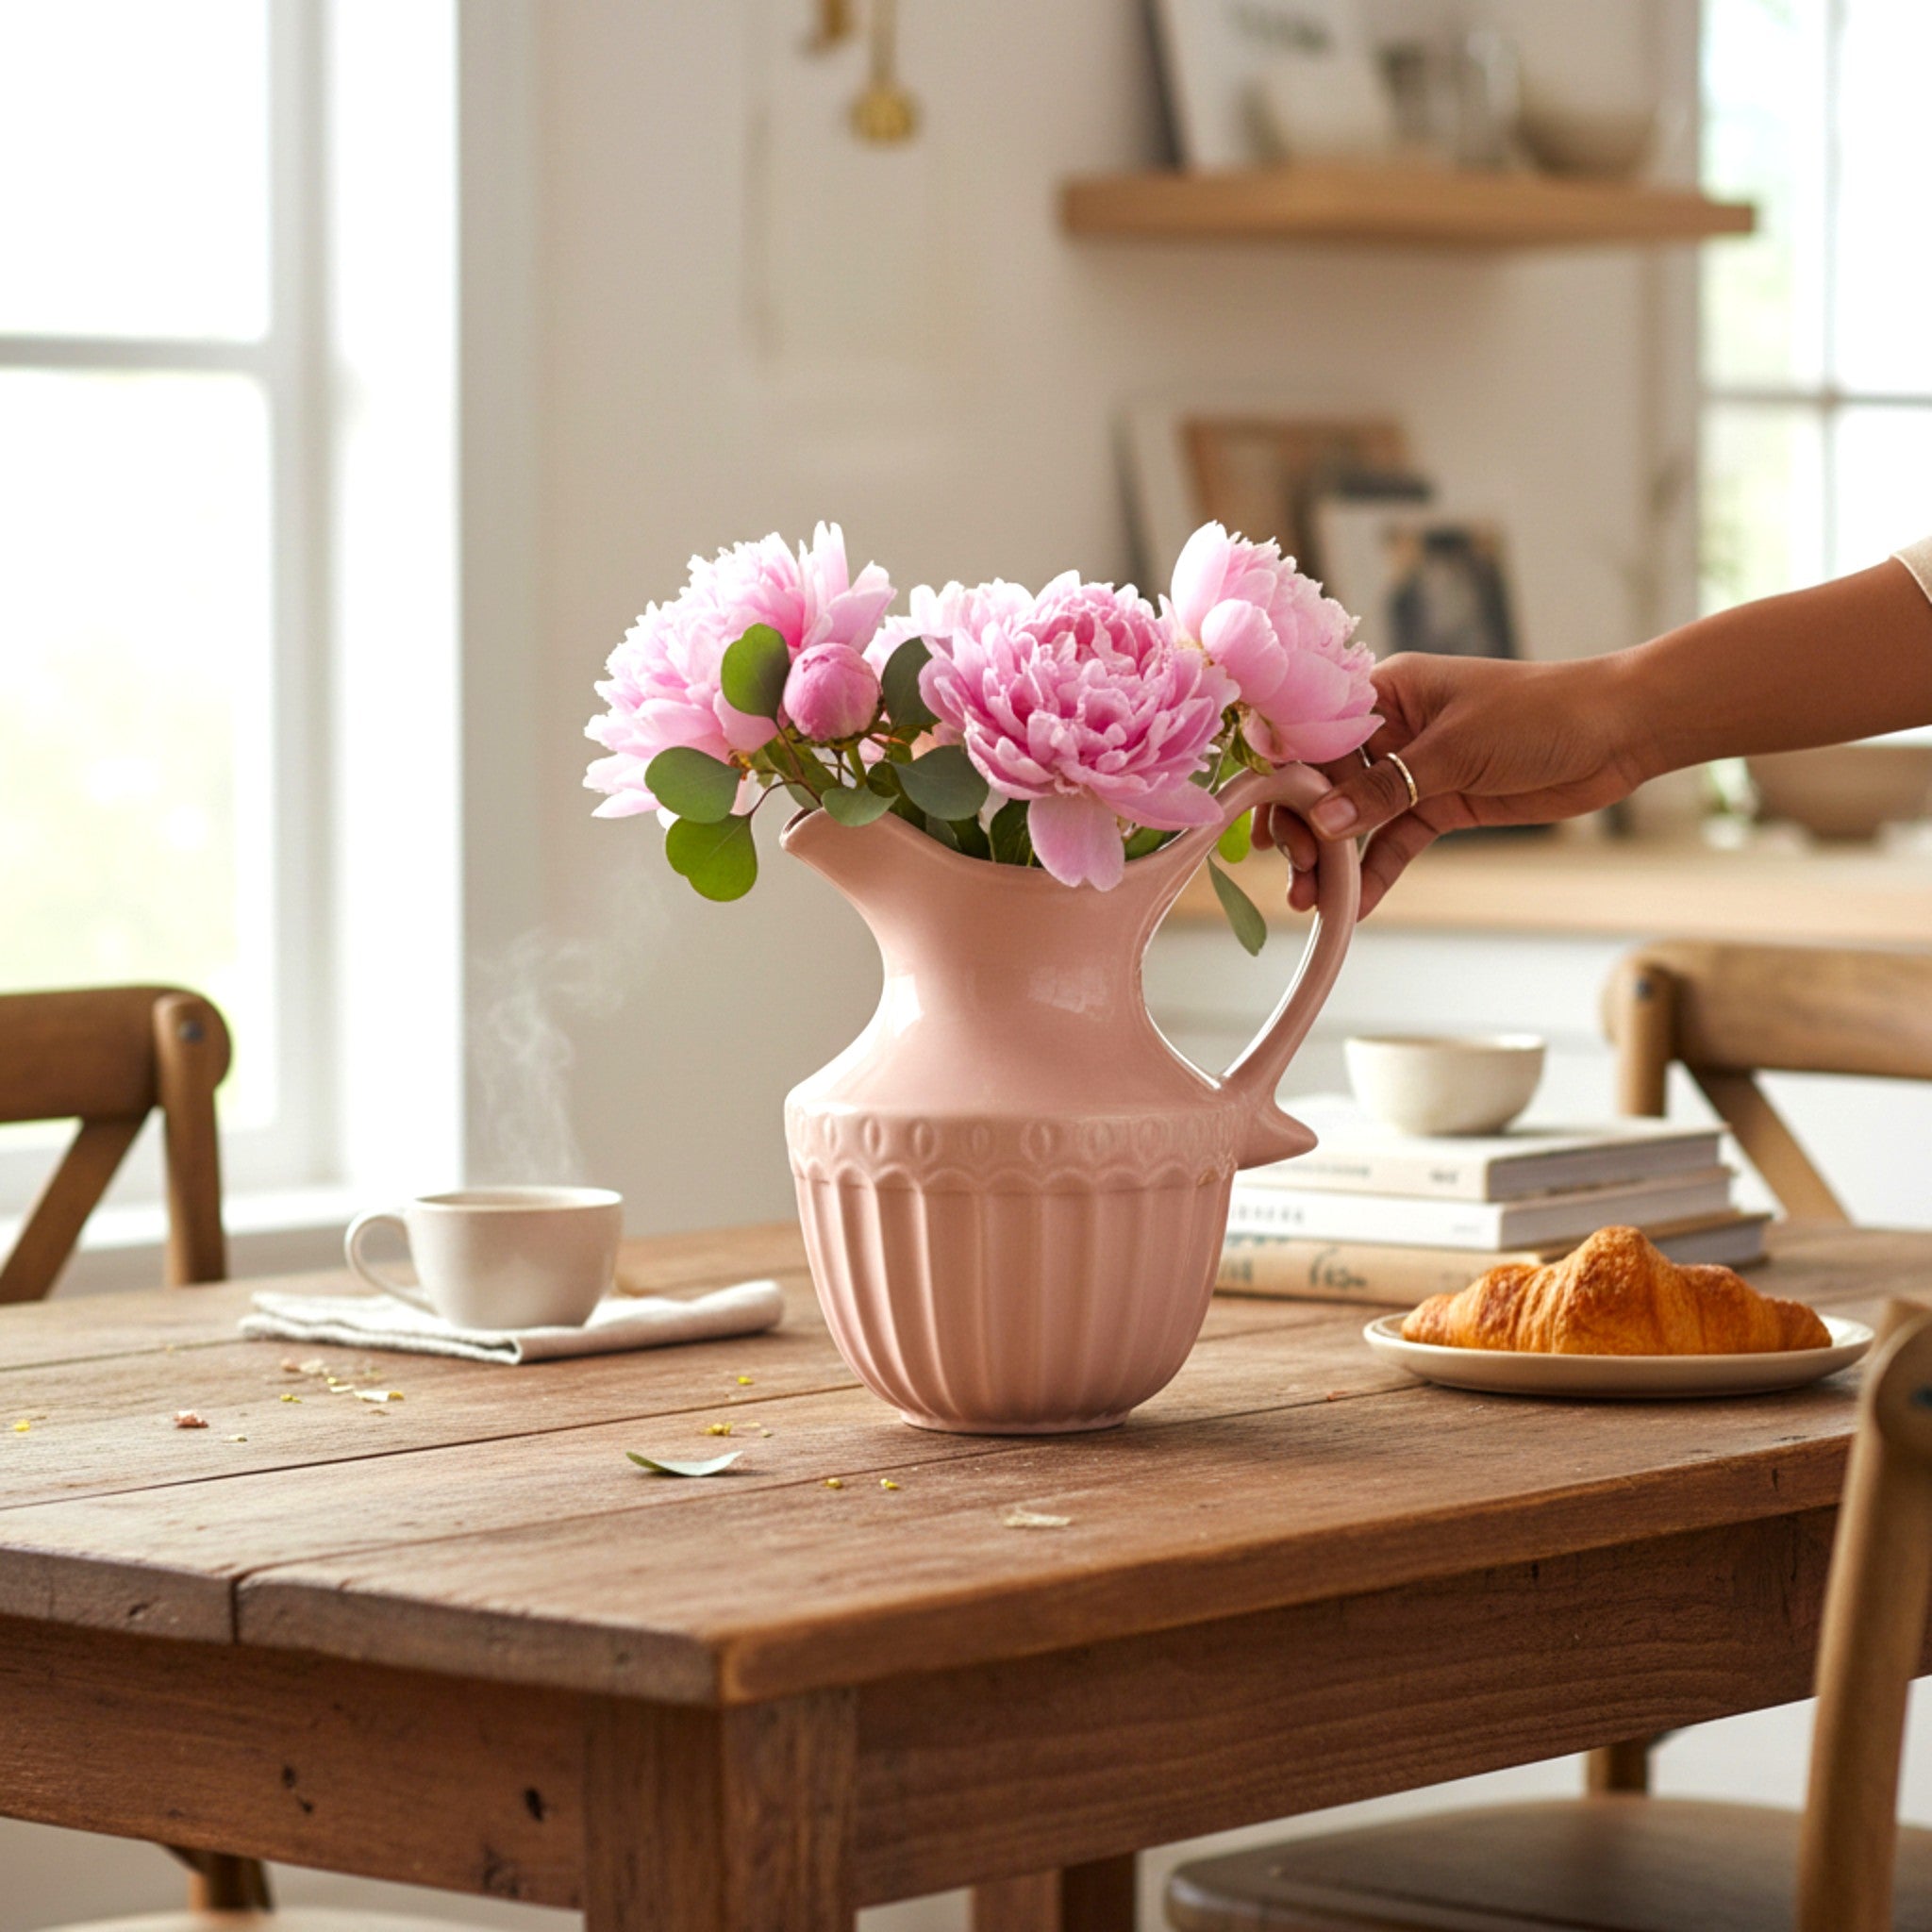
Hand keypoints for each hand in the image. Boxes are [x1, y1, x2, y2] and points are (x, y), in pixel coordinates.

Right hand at [1254, 652, 1650, 916]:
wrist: (1620, 732)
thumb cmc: (1541, 713)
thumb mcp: (1455, 751)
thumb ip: (1385, 789)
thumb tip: (1321, 824)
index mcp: (1388, 690)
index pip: (1314, 731)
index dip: (1284, 776)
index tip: (1264, 821)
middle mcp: (1393, 728)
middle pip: (1327, 781)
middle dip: (1304, 828)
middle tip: (1292, 872)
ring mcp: (1416, 768)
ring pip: (1357, 818)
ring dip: (1333, 859)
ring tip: (1310, 901)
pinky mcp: (1443, 803)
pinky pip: (1395, 842)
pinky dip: (1375, 873)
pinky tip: (1356, 907)